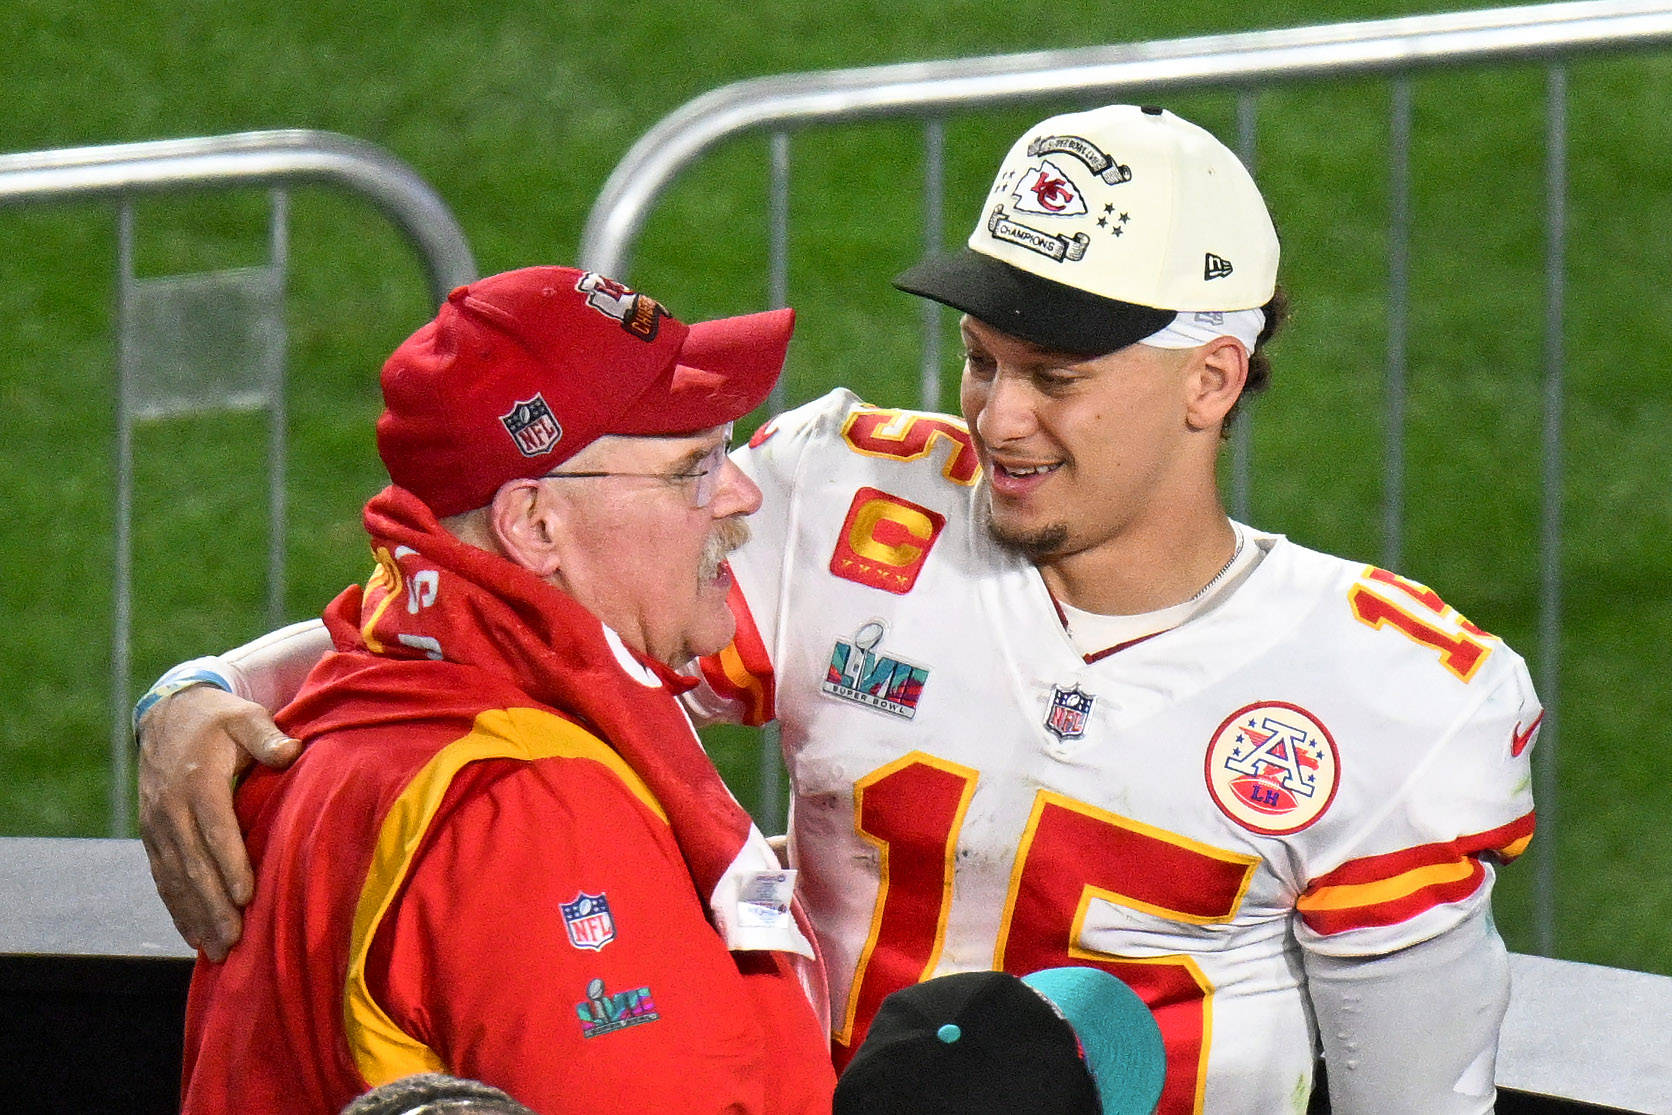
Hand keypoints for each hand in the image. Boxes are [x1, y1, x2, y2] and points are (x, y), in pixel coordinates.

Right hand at [136, 685, 301, 959]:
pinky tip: (193, 935)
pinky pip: (162, 878)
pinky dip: (176, 909)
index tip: (248, 896)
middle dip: (213, 906)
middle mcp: (171, 808)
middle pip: (192, 864)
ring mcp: (157, 825)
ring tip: (218, 950)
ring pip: (175, 879)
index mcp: (198, 781)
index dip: (230, 864)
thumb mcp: (246, 718)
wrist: (169, 714)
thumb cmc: (220, 719)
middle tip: (234, 941)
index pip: (215, 829)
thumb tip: (292, 750)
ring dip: (195, 916)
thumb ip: (267, 736)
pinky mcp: (151, 836)